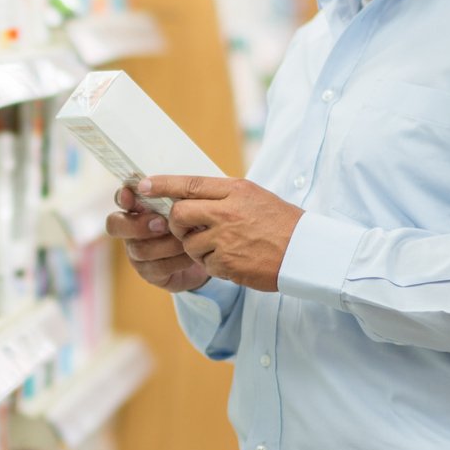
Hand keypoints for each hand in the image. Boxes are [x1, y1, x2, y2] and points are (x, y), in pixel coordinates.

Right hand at [105, 185, 211, 293]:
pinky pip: (157, 267)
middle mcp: (131, 229)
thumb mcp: (190, 204)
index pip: (121, 198)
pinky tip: (191, 255)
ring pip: (139, 249)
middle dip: (137, 224)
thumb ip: (177, 195)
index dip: (123, 197)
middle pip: (115, 225)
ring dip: (166, 244)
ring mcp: (137, 252)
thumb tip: (170, 188)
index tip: (131, 194)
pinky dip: (176, 261)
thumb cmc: (197, 221)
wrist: (211, 252)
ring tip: (187, 239)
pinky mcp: (149, 272)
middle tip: (162, 223)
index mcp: (138, 207)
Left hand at [137, 176, 302, 292]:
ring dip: (197, 249)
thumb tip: (191, 196)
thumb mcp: (255, 197)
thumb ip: (224, 195)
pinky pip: (204, 264)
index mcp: (235, 190)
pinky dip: (213, 265)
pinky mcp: (226, 263)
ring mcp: (225, 238)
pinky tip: (232, 261)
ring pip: (188, 243)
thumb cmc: (282, 223)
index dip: (162, 185)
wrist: (307, 252)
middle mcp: (227, 212)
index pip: (190, 184)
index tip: (142, 186)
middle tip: (186, 230)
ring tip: (222, 248)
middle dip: (176, 224)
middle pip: (179, 214)